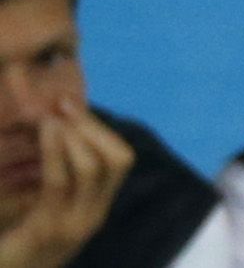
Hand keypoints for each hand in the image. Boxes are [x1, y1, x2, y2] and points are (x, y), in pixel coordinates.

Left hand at [0, 99, 133, 267]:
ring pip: (91, 168)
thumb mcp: (46, 210)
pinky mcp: (47, 230)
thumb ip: (61, 180)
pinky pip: (58, 183)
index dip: (101, 128)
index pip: (121, 159)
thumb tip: (59, 130)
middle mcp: (93, 216)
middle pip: (116, 159)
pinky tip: (46, 133)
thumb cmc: (17, 245)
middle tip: (63, 104)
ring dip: (73, 134)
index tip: (71, 104)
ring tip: (51, 116)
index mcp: (96, 208)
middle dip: (91, 126)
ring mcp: (73, 225)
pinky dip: (55, 152)